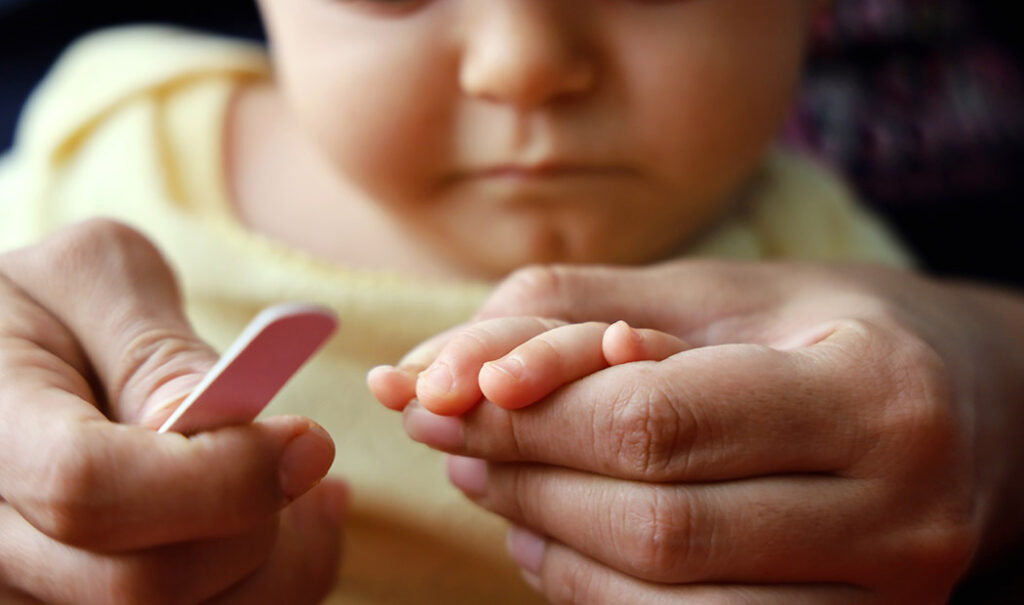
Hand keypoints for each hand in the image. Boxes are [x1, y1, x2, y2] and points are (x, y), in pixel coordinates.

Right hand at [0, 220, 345, 603]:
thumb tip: (230, 427)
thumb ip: (154, 352)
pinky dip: (273, 579)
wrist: (9, 353)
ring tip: (306, 482)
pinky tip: (293, 519)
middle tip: (305, 450)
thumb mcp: (91, 279)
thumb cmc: (48, 304)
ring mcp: (32, 593)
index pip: (92, 493)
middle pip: (148, 583)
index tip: (308, 438)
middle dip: (254, 516)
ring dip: (277, 559)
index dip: (219, 477)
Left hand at [372, 261, 1023, 603]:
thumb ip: (573, 315)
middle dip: (524, 476)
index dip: (528, 417)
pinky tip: (545, 533)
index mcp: (875, 394)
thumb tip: (432, 369)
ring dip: (548, 539)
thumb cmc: (824, 330)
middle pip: (656, 524)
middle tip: (445, 430)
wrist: (962, 406)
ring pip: (667, 598)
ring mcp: (883, 594)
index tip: (434, 392)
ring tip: (485, 477)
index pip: (658, 425)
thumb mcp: (713, 294)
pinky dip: (592, 588)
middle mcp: (899, 511)